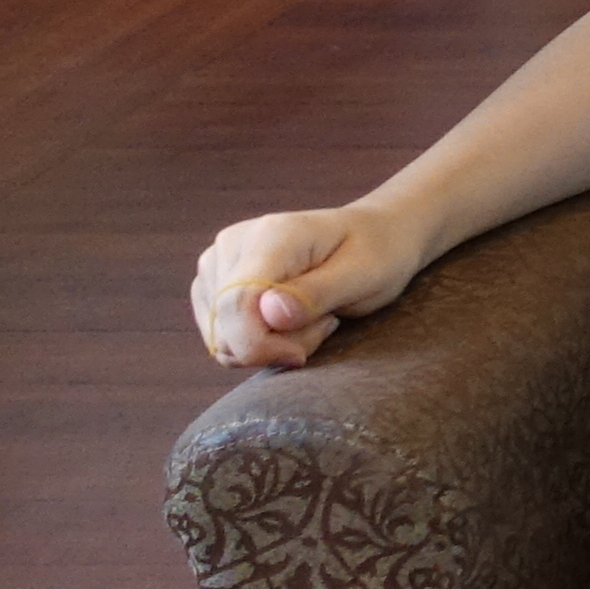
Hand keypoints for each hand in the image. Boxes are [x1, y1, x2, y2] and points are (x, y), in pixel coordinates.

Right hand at [191, 203, 428, 367]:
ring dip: (268, 343)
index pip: (236, 303)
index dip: (259, 344)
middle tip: (324, 322)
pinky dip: (256, 341)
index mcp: (271, 235)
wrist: (374, 234)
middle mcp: (232, 244)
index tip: (300, 354)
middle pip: (226, 327)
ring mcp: (216, 264)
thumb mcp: (365, 274)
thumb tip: (269, 314)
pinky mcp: (212, 285)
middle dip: (274, 344)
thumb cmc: (377, 253)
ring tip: (313, 316)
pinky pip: (221, 337)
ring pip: (221, 338)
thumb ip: (316, 294)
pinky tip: (291, 319)